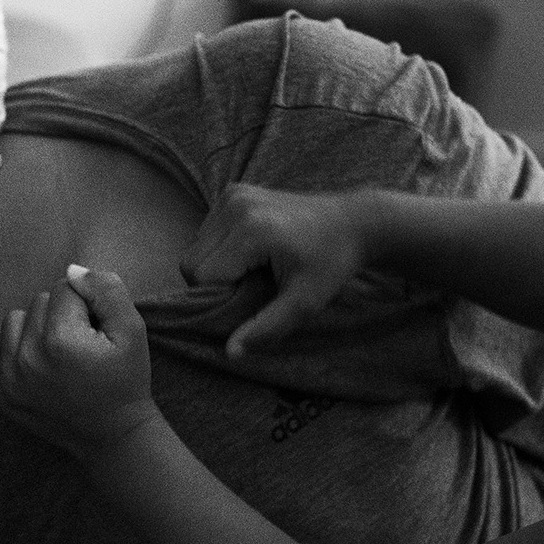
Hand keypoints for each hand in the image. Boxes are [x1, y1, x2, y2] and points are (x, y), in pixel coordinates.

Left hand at [0, 265, 158, 461]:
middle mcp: (28, 358)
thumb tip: (72, 271)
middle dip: (63, 315)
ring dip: (35, 329)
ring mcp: (8, 378)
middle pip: (39, 302)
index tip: (98, 332)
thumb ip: (106, 290)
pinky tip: (25, 355)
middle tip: (81, 347)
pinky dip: (1, 347)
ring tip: (59, 354)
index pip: (65, 287)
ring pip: (14, 321)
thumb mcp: (133, 330)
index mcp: (61, 340)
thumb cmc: (126, 381)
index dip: (88, 303)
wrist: (113, 436)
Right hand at [181, 183, 378, 357]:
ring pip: (195, 247)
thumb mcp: (304, 303)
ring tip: (254, 267)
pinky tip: (252, 250)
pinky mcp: (233, 191)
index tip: (253, 297)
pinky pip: (206, 231)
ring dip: (215, 265)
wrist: (352, 223)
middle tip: (252, 286)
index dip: (221, 297)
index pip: (202, 277)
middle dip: (214, 283)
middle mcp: (236, 206)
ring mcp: (233, 194)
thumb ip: (265, 328)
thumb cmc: (331, 265)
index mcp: (251, 231)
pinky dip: (220, 248)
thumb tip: (230, 353)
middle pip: (191, 262)